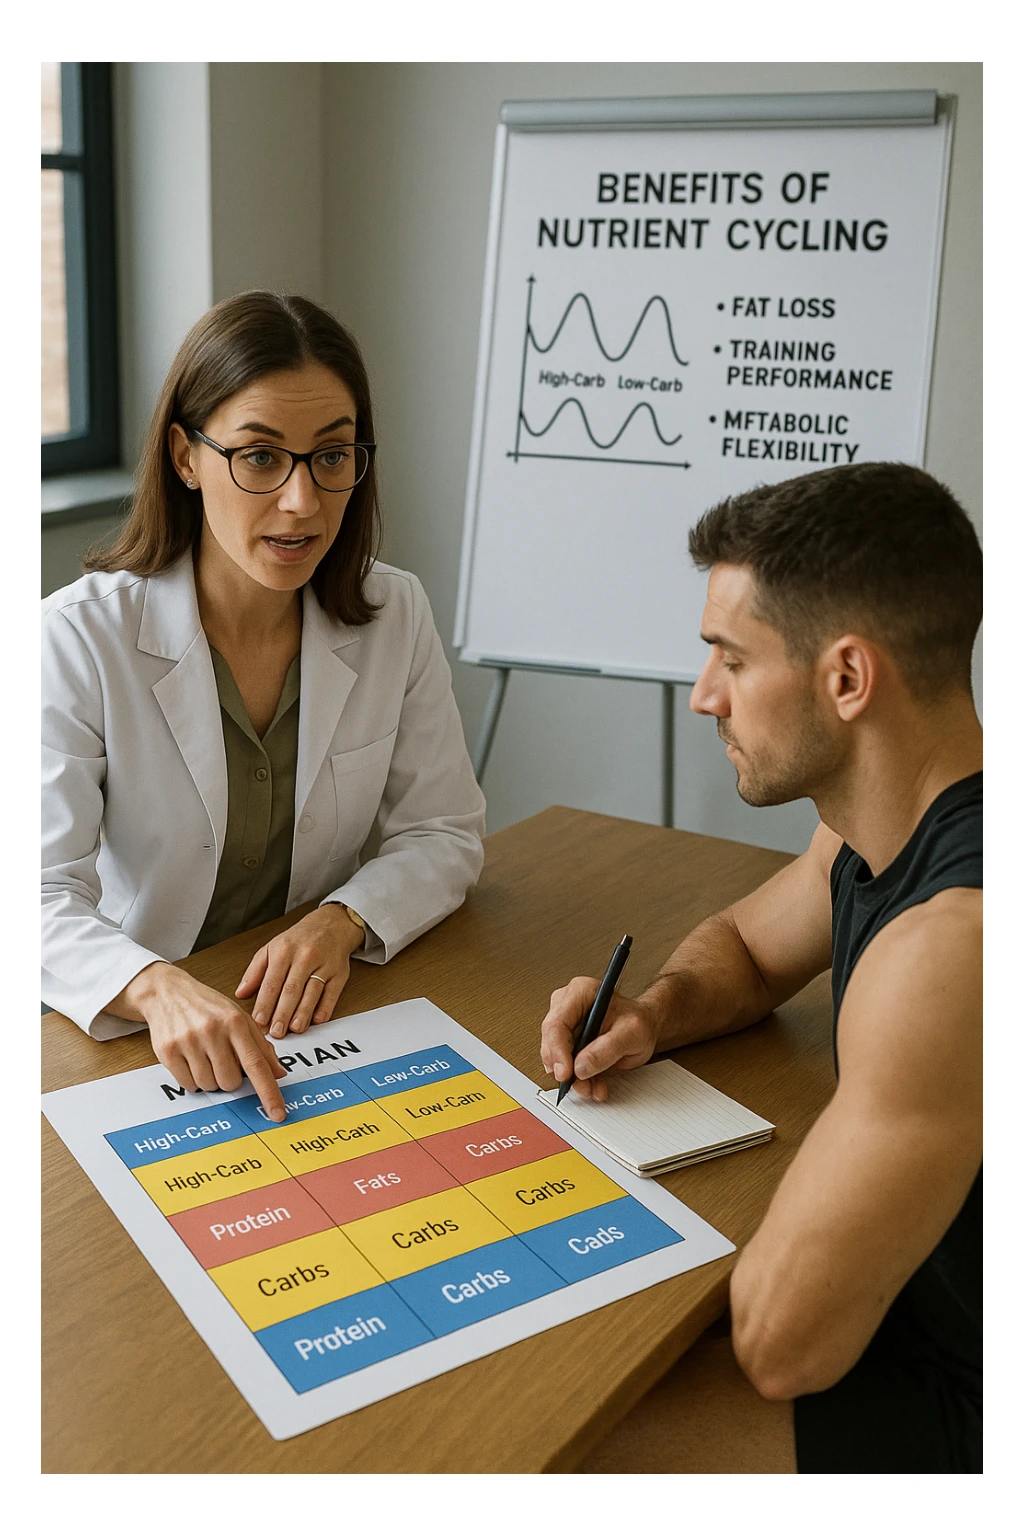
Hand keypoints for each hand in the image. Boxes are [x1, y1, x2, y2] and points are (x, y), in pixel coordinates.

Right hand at [123, 962, 287, 1121]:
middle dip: (230, 1078)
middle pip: (230, 1082)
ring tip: (204, 1056)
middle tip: (222, 1059)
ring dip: (210, 1078)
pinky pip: (188, 1085)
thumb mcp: (239, 1018)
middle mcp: (212, 1031)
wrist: (167, 993)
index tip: (278, 1113)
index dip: (268, 1092)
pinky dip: (192, 1079)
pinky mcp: (168, 1052)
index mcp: (235, 1022)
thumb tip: (278, 1073)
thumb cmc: (207, 1006)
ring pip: (209, 1085)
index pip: (256, 1064)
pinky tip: (190, 1059)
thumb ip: (260, 1046)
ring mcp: (188, 1041)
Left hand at [236, 904, 363, 1039]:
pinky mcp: (339, 973)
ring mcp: (324, 965)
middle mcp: (304, 957)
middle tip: (275, 1032)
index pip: (271, 982)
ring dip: (303, 1013)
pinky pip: (332, 993)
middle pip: (291, 990)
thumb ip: (254, 972)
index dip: (264, 1004)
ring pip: (312, 992)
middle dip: (282, 1013)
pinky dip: (325, 1008)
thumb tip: (240, 994)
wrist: (330, 924)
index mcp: (283, 951)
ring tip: (294, 1028)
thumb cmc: (298, 939)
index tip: (258, 1022)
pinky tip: (317, 1020)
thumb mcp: (271, 948)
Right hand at [540, 976, 660, 1102]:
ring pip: (555, 1055)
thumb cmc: (638, 1022)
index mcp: (581, 992)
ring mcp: (566, 1023)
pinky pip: (564, 1063)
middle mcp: (568, 1005)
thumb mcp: (631, 1034)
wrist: (645, 1027)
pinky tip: (592, 1084)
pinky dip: (578, 1078)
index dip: (557, 1051)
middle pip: (551, 1040)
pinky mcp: (567, 1041)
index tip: (566, 1072)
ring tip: (592, 1087)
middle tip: (580, 1085)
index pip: (557, 1023)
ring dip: (573, 1077)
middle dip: (565, 1068)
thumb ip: (606, 1049)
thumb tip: (581, 1066)